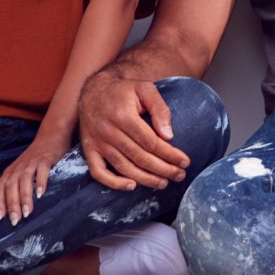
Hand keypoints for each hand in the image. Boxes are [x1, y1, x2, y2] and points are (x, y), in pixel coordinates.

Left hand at [0, 132, 70, 225]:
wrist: (50, 137)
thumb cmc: (33, 159)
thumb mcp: (15, 174)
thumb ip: (1, 191)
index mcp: (9, 173)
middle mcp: (18, 168)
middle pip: (11, 186)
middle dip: (11, 204)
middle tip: (14, 221)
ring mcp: (31, 163)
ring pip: (25, 181)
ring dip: (25, 197)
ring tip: (27, 212)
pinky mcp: (45, 160)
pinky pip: (41, 172)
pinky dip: (41, 183)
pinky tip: (41, 194)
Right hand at [78, 72, 190, 190]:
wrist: (93, 90)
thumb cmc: (124, 91)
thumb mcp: (145, 89)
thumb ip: (159, 109)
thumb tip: (169, 136)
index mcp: (123, 115)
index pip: (151, 142)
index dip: (170, 154)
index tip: (185, 161)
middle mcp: (108, 131)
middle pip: (140, 157)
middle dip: (163, 169)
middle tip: (180, 175)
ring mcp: (97, 142)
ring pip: (123, 167)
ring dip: (146, 179)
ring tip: (163, 183)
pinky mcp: (89, 150)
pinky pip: (98, 172)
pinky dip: (114, 183)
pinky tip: (132, 186)